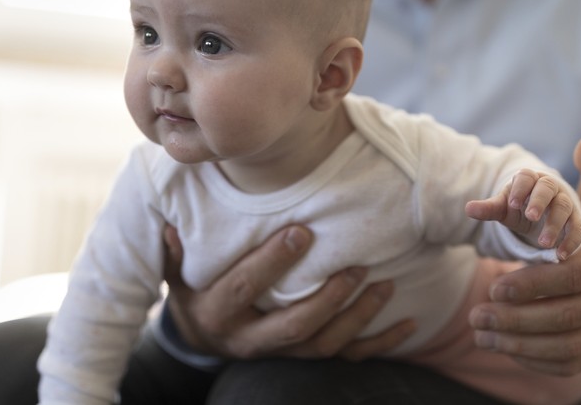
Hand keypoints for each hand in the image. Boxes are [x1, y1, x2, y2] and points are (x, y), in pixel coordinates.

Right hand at [162, 224, 415, 360]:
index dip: (273, 262)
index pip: (245, 287)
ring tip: (384, 286)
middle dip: (327, 298)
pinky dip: (380, 343)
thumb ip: (175, 248)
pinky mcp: (303, 359)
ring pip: (323, 345)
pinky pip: (346, 358)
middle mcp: (249, 340)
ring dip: (357, 318)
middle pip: (293, 326)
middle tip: (356, 266)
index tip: (302, 232)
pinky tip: (408, 323)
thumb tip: (171, 222)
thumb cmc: (193, 288)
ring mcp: (279, 354)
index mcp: (217, 312)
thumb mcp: (175, 271)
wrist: (201, 337)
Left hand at [466, 168, 580, 259]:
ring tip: (544, 243)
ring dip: (555, 225)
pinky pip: (578, 227)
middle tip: (531, 217)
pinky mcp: (576, 220)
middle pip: (547, 189)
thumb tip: (468, 209)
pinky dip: (571, 241)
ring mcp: (564, 202)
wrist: (540, 216)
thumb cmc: (518, 208)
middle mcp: (549, 187)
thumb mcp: (503, 209)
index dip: (520, 189)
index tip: (512, 204)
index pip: (525, 177)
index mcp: (529, 179)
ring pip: (563, 208)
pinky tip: (561, 255)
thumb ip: (488, 208)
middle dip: (539, 201)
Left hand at [468, 138, 580, 375]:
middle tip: (477, 314)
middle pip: (569, 317)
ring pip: (570, 346)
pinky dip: (537, 361)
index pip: (576, 276)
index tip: (494, 284)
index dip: (534, 283)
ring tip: (480, 332)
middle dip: (518, 318)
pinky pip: (574, 362)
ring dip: (520, 344)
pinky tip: (504, 348)